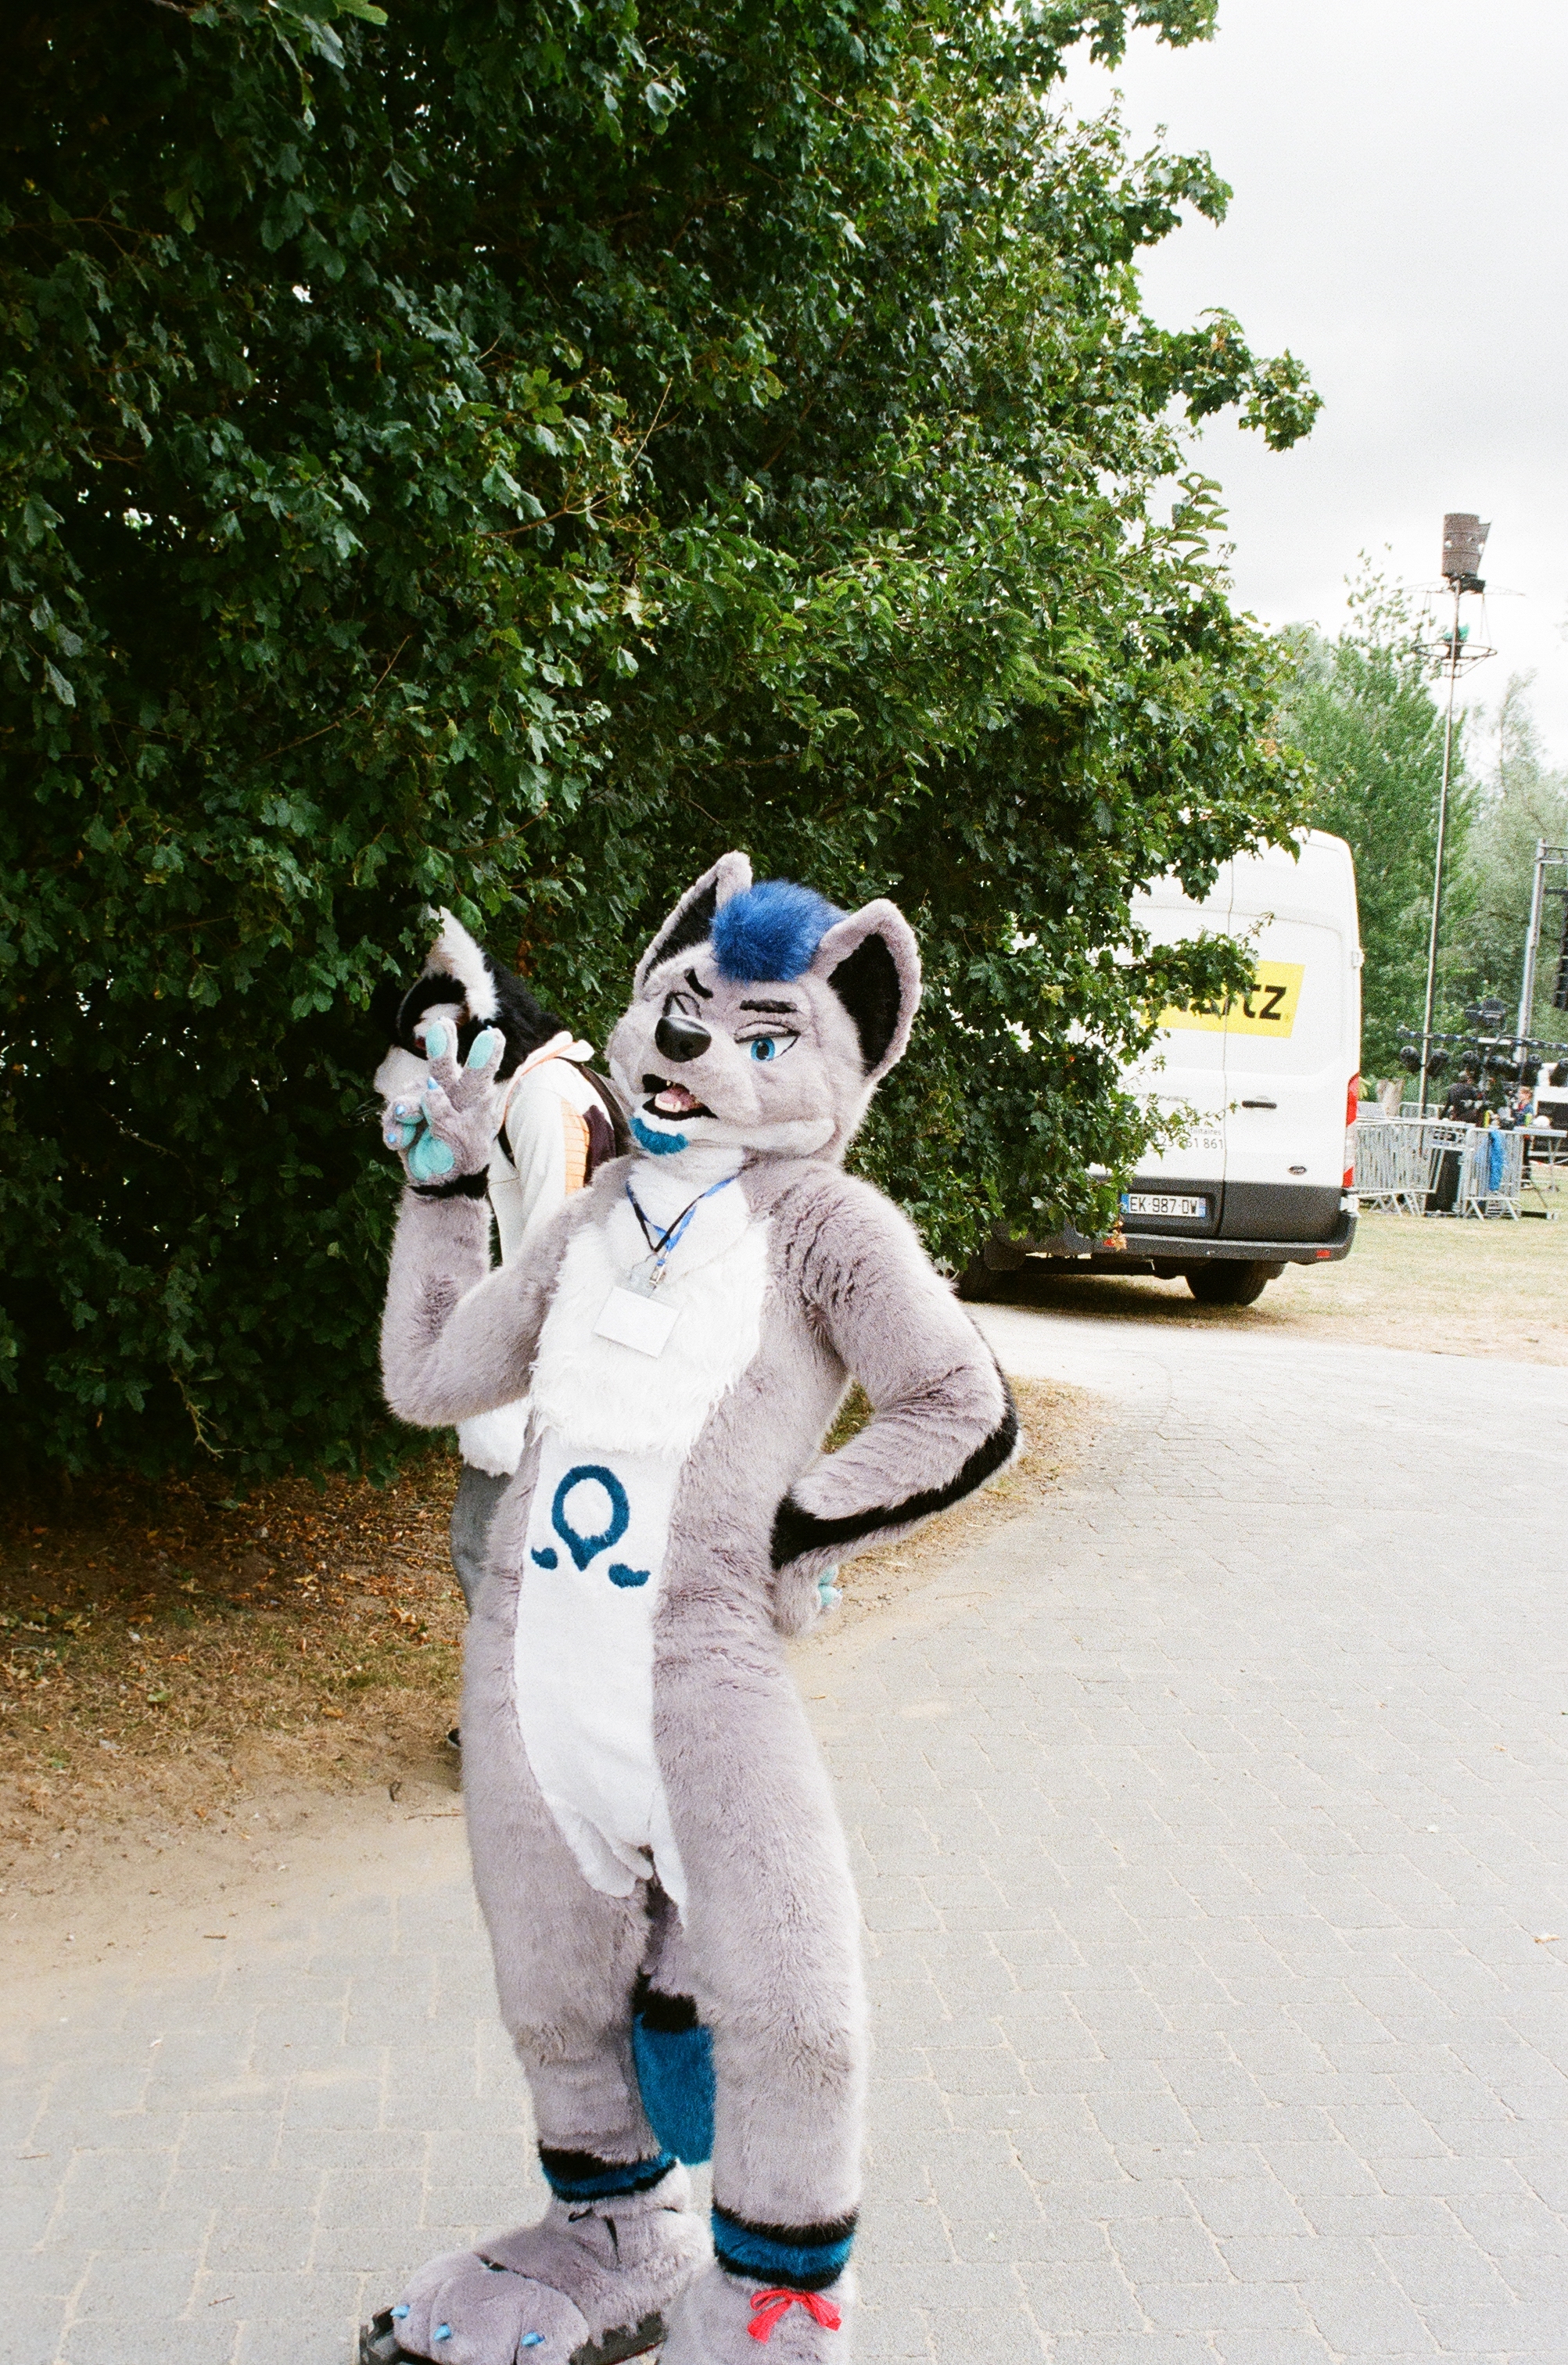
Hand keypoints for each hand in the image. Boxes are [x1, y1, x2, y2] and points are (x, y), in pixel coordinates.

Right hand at [383, 1021, 504, 1185]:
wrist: (439, 1183)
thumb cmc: (460, 1159)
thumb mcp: (459, 1141)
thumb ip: (445, 1115)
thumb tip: (431, 1089)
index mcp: (471, 1099)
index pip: (479, 1074)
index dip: (486, 1055)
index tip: (494, 1035)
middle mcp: (447, 1094)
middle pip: (442, 1067)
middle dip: (442, 1047)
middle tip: (442, 1025)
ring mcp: (423, 1103)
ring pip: (410, 1095)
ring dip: (407, 1110)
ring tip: (406, 1124)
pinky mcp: (404, 1117)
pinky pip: (392, 1116)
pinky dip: (394, 1129)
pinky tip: (396, 1143)